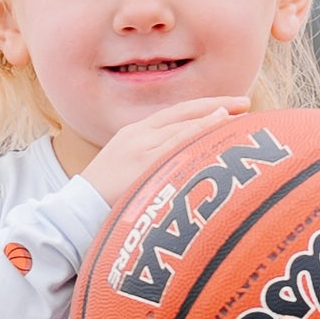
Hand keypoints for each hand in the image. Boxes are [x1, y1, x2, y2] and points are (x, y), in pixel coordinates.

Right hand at [76, 96, 252, 203]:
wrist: (74, 214)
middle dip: (215, 107)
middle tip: (245, 104)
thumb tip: (184, 166)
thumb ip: (154, 163)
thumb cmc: (104, 202)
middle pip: (183, 114)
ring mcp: (140, 148)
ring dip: (214, 119)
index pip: (176, 114)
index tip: (229, 106)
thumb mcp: (129, 173)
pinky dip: (200, 133)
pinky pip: (178, 144)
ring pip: (183, 127)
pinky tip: (220, 128)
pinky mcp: (142, 164)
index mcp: (134, 134)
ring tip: (241, 115)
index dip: (204, 107)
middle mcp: (138, 135)